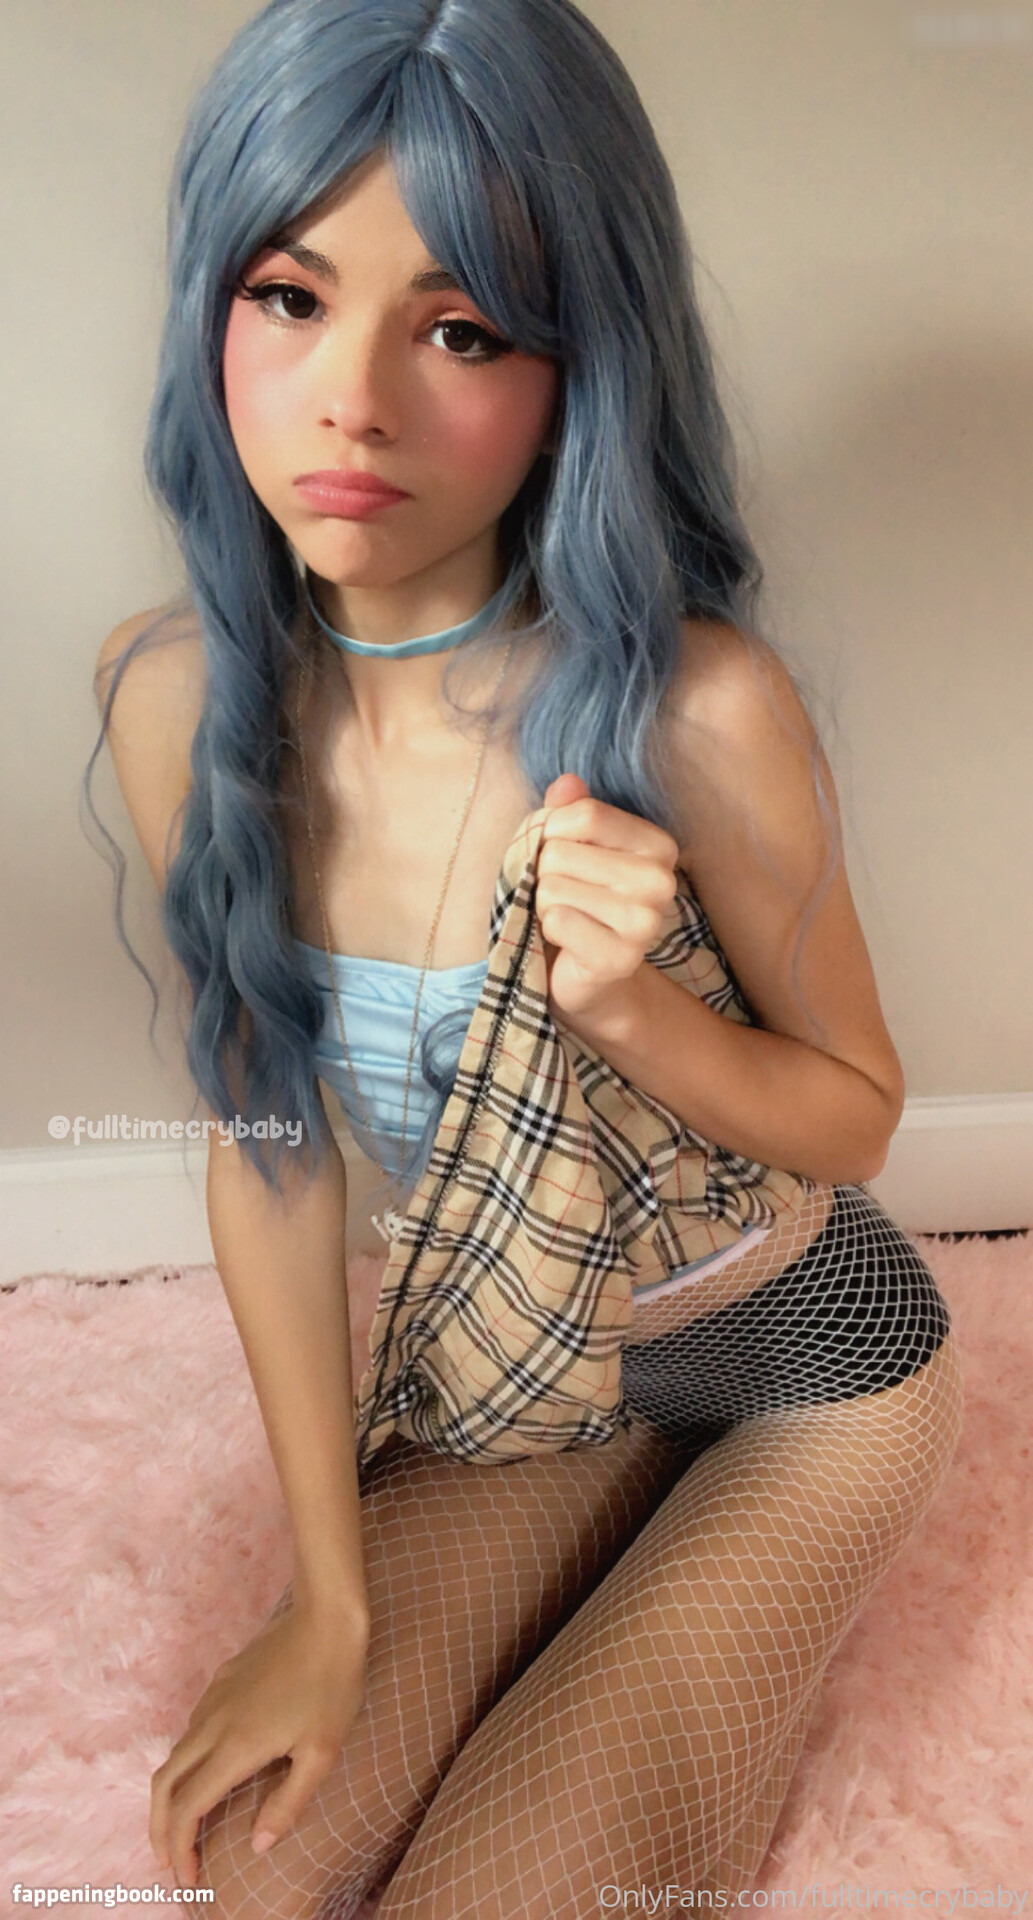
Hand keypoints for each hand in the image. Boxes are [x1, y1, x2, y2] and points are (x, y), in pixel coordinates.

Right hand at [149, 1597, 368, 1890]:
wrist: (326, 1618)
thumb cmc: (331, 1686)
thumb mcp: (321, 1752)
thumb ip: (288, 1803)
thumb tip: (258, 1845)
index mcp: (235, 1747)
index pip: (188, 1808)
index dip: (180, 1848)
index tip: (189, 1877)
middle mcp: (212, 1724)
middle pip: (164, 1784)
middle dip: (158, 1829)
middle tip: (170, 1860)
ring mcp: (213, 1699)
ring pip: (174, 1755)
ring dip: (171, 1795)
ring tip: (187, 1824)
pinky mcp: (221, 1682)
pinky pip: (191, 1730)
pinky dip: (186, 1763)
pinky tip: (209, 1772)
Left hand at [536, 774, 679, 1020]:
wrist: (585, 973)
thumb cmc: (576, 899)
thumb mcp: (568, 846)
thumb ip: (568, 812)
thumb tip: (566, 784)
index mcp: (657, 844)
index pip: (584, 813)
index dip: (551, 831)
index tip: (557, 853)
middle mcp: (661, 880)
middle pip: (562, 851)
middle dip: (545, 874)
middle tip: (564, 894)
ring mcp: (645, 923)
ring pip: (553, 887)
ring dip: (544, 904)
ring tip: (567, 916)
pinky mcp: (620, 958)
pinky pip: (556, 921)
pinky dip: (549, 930)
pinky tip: (569, 940)